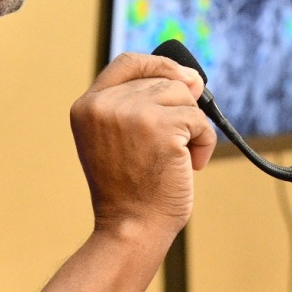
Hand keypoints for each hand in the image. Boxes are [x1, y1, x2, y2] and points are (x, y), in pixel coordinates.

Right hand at [69, 53, 216, 239]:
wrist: (131, 229)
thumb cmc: (130, 190)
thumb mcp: (119, 139)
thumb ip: (142, 104)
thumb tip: (194, 79)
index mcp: (87, 106)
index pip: (128, 62)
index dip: (159, 64)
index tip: (183, 77)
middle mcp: (105, 105)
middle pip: (163, 81)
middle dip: (181, 110)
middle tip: (176, 145)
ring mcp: (132, 114)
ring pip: (184, 97)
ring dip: (193, 127)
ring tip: (180, 158)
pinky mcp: (161, 127)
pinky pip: (200, 121)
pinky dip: (204, 143)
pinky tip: (191, 166)